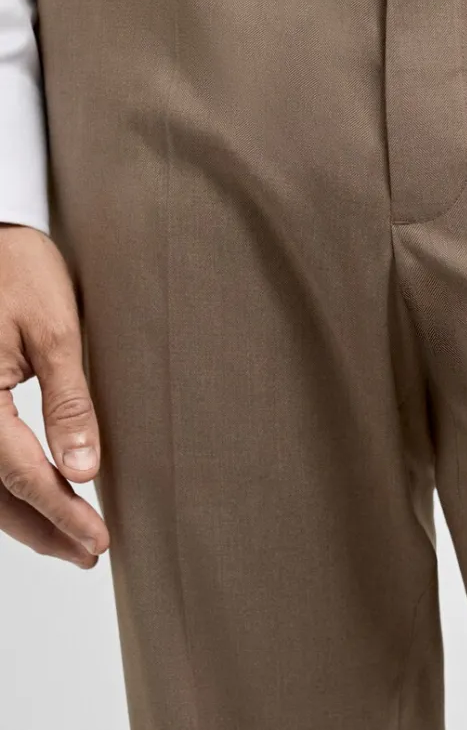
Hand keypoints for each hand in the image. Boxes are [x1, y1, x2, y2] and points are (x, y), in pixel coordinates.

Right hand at [0, 223, 108, 565]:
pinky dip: (7, 491)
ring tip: (74, 541)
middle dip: (42, 529)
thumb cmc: (18, 272)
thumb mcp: (54, 330)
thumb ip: (68, 401)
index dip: (59, 511)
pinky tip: (39, 503)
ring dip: (25, 517)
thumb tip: (83, 468)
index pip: (18, 472)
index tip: (98, 539)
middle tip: (91, 553)